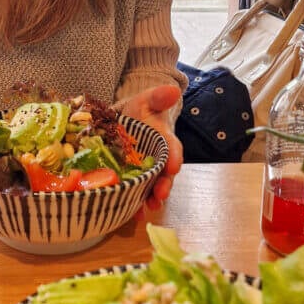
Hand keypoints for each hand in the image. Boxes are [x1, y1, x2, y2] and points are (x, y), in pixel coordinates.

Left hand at [120, 84, 182, 209]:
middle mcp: (159, 158)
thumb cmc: (142, 110)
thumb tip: (172, 90)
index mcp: (165, 140)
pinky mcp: (133, 177)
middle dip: (163, 185)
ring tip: (147, 209)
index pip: (173, 148)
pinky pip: (135, 191)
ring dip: (150, 199)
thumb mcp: (148, 100)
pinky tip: (129, 213)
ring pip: (151, 187)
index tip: (174, 166)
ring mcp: (146, 170)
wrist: (129, 119)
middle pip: (164, 174)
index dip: (174, 157)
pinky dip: (133, 203)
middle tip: (160, 195)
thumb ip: (158, 97)